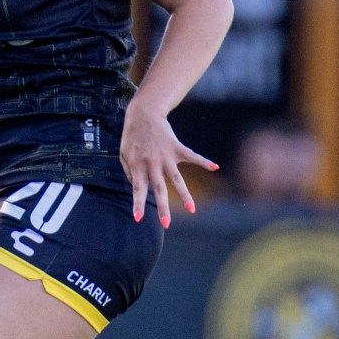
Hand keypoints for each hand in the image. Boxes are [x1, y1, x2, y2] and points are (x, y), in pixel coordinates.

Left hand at [120, 110, 216, 228]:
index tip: (138, 218)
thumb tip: (138, 187)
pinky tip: (215, 167)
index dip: (138, 204)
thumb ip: (129, 171)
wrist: (144, 113)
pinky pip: (192, 156)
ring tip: (192, 211)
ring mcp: (166, 156)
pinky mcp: (177, 148)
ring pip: (177, 179)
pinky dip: (203, 161)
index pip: (138, 189)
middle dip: (163, 207)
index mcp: (138, 166)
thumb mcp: (124, 154)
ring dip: (185, 195)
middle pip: (159, 189)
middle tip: (166, 224)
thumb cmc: (132, 136)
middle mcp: (153, 164)